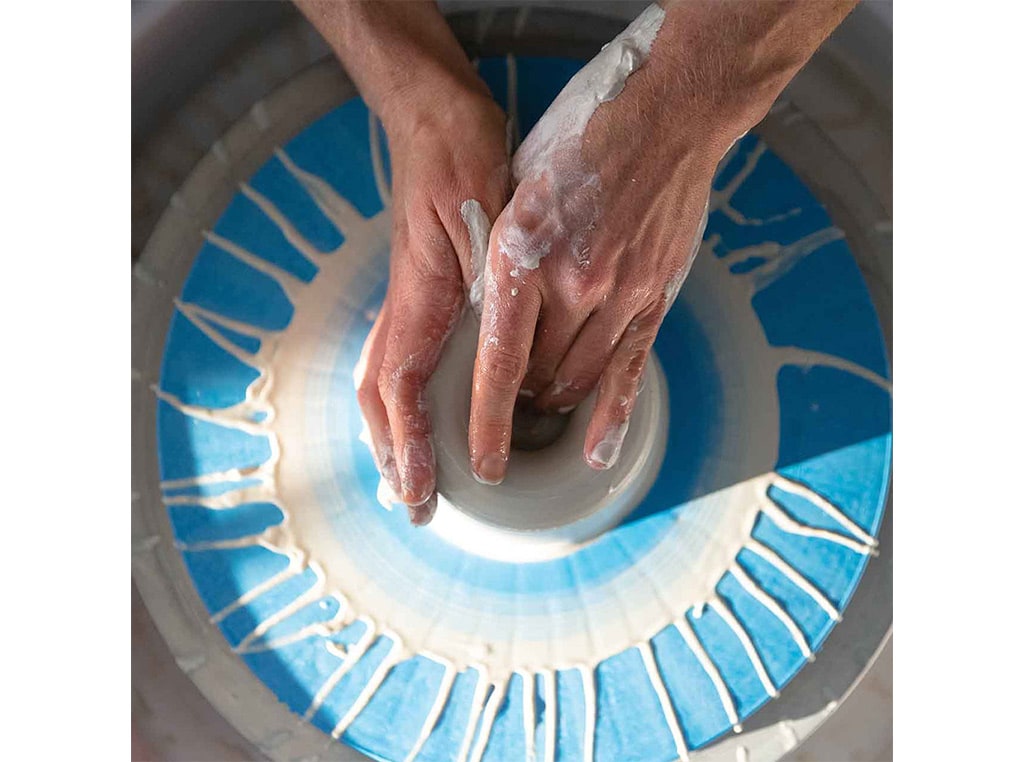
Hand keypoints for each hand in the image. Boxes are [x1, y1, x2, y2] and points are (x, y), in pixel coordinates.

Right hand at [357, 87, 509, 523]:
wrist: (437, 121)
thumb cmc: (462, 159)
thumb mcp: (483, 212)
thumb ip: (484, 276)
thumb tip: (498, 342)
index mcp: (416, 298)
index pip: (400, 388)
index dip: (409, 444)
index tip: (421, 492)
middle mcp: (403, 308)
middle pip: (379, 399)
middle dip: (394, 458)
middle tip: (416, 508)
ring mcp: (408, 303)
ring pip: (384, 384)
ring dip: (395, 438)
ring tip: (413, 482)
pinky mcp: (422, 295)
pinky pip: (403, 363)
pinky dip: (407, 405)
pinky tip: (427, 418)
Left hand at [468, 81, 721, 483]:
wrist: (667, 114)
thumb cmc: (580, 142)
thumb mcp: (516, 188)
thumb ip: (500, 255)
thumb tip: (484, 313)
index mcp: (521, 254)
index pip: (497, 363)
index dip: (485, 422)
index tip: (479, 460)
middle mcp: (570, 283)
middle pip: (537, 378)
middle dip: (518, 399)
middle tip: (508, 400)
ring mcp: (620, 293)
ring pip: (580, 379)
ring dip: (556, 398)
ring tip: (543, 399)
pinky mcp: (656, 295)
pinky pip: (631, 370)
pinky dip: (612, 417)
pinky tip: (598, 454)